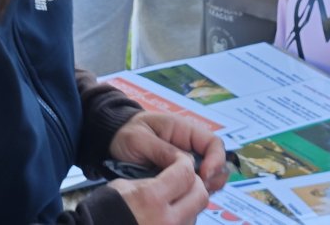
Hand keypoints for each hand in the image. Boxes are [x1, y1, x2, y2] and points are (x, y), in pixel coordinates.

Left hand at [108, 111, 227, 192]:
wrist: (113, 138)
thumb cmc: (126, 132)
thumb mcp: (140, 138)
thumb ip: (162, 150)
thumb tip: (184, 164)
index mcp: (185, 130)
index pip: (213, 144)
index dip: (215, 160)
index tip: (205, 175)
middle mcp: (190, 147)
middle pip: (216, 164)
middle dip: (212, 179)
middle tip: (198, 190)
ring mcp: (185, 163)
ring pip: (207, 178)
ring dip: (202, 188)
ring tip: (186, 195)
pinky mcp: (177, 176)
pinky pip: (191, 186)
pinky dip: (190, 194)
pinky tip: (179, 199)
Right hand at [108, 155, 207, 224]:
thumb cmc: (103, 210)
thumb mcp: (124, 185)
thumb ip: (153, 180)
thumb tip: (175, 176)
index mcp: (151, 198)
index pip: (186, 174)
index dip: (185, 163)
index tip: (181, 161)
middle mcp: (166, 220)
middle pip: (200, 196)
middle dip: (195, 184)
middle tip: (184, 179)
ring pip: (195, 214)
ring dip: (189, 203)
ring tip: (173, 199)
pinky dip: (181, 219)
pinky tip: (167, 214)